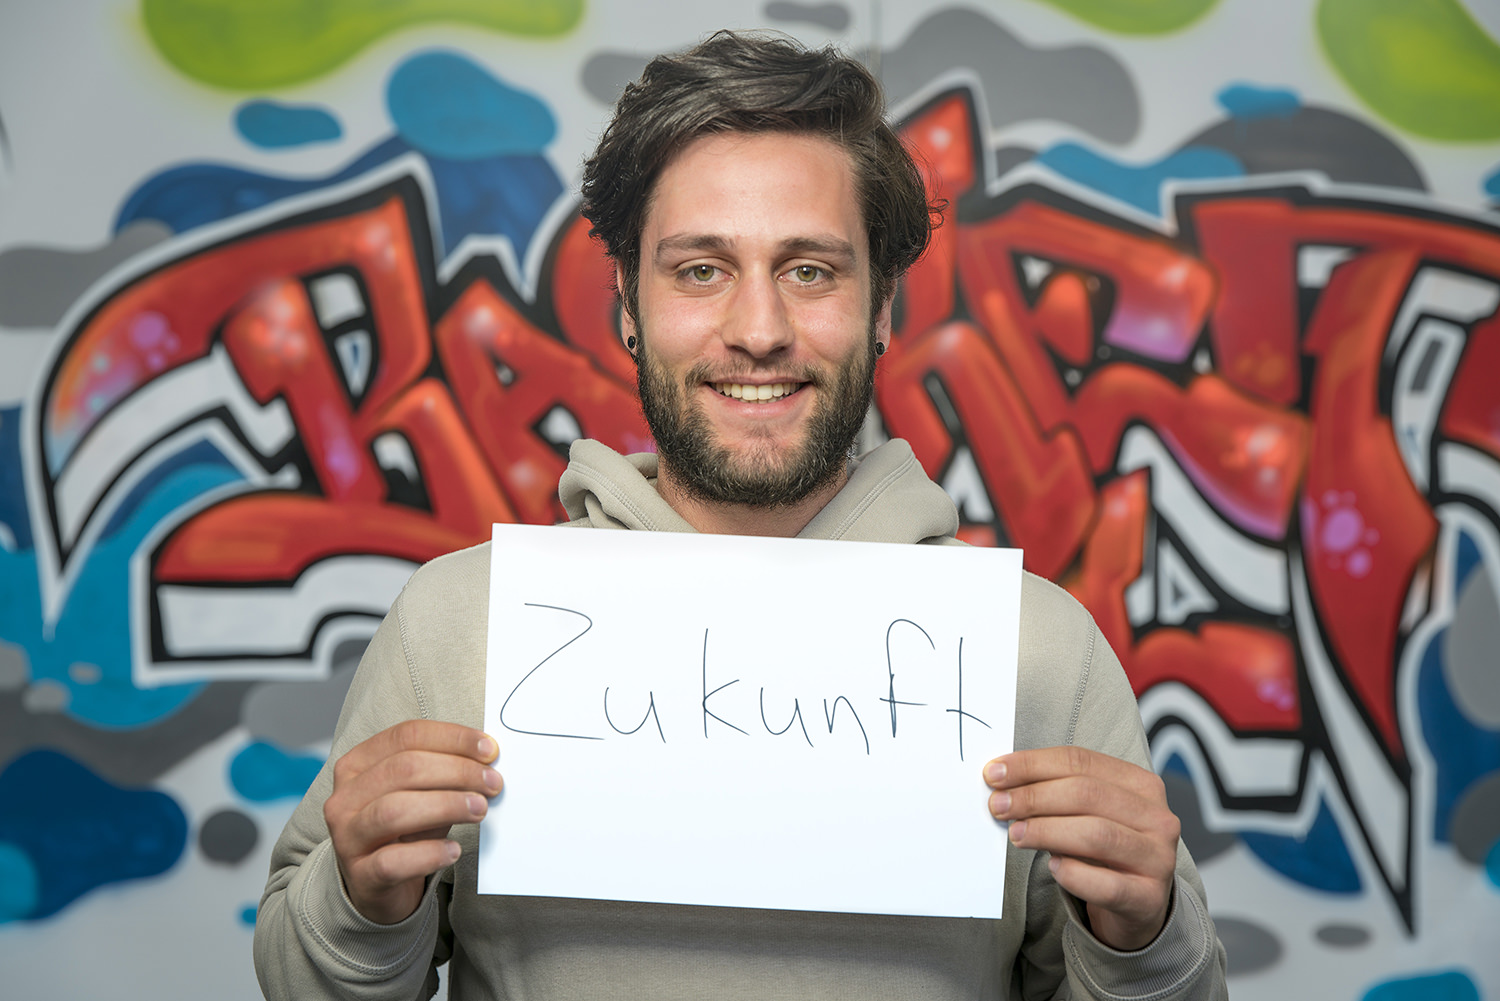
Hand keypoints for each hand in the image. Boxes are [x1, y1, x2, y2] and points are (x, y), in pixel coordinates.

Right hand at [323, 720, 500, 923]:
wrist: (377, 886)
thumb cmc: (405, 831)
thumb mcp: (423, 794)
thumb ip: (447, 775)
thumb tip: (487, 762)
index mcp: (358, 764)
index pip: (406, 736)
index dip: (452, 738)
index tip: (489, 749)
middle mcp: (345, 797)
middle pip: (403, 769)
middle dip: (457, 771)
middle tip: (493, 782)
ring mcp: (347, 837)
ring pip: (394, 811)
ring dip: (446, 805)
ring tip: (479, 809)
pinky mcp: (360, 876)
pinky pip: (392, 861)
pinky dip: (429, 854)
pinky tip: (453, 850)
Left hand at [984, 746, 1178, 950]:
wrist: (1139, 904)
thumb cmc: (1104, 851)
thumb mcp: (1086, 814)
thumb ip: (1055, 795)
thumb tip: (1003, 785)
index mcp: (1140, 785)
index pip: (1079, 761)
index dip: (1032, 764)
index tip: (994, 774)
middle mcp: (1157, 817)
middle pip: (1086, 794)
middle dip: (1034, 796)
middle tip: (998, 805)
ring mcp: (1158, 858)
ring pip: (1096, 835)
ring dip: (1046, 831)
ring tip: (1016, 834)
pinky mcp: (1149, 897)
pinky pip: (1108, 884)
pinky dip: (1074, 874)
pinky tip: (1053, 868)